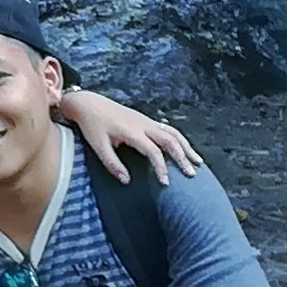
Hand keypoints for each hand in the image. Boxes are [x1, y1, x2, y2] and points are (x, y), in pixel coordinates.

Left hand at [62, 86, 199, 178]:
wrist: (89, 103)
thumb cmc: (92, 125)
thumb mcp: (97, 146)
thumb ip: (112, 164)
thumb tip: (127, 181)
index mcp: (132, 131)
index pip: (153, 151)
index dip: (161, 168)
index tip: (166, 183)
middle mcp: (143, 124)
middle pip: (170, 140)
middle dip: (182, 157)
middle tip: (191, 174)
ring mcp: (147, 121)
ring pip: (173, 133)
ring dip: (186, 147)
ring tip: (197, 162)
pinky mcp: (146, 120)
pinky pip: (168, 129)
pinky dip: (180, 140)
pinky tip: (186, 149)